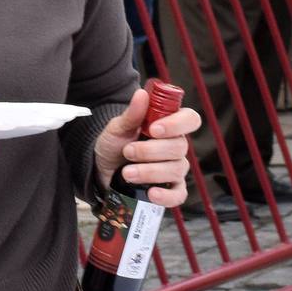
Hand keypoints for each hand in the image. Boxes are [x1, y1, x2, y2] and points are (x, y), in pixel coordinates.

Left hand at [90, 87, 201, 206]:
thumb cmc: (115, 144)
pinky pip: (178, 195)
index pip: (190, 119)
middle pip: (179, 147)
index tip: (154, 129)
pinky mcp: (169, 189)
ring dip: (150, 172)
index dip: (176, 124)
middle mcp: (176, 146)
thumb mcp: (118, 127)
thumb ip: (132, 113)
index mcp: (169, 125)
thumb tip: (141, 94)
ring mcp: (174, 168)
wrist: (101, 168)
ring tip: (127, 173)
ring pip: (176, 170)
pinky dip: (166, 196)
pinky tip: (151, 193)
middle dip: (151, 151)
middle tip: (128, 152)